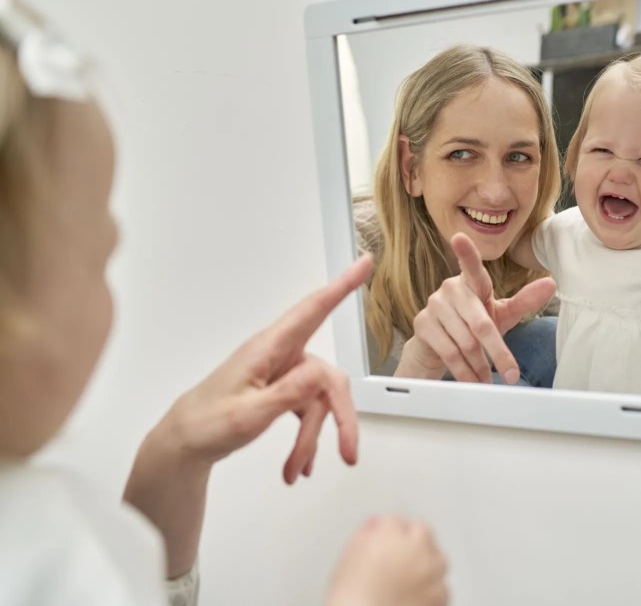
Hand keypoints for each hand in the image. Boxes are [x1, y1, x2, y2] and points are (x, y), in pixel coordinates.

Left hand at [159, 254, 372, 482]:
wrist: (184, 444)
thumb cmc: (205, 424)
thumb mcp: (246, 415)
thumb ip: (285, 394)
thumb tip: (317, 376)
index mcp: (268, 349)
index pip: (312, 309)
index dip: (341, 286)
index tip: (363, 263)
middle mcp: (279, 355)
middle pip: (327, 378)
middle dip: (339, 418)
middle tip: (348, 453)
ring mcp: (282, 373)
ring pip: (319, 401)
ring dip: (312, 439)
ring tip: (296, 469)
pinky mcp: (282, 390)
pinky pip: (308, 410)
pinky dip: (306, 440)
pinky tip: (298, 464)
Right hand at [327, 516, 448, 605]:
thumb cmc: (352, 598)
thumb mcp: (348, 557)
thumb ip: (366, 534)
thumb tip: (377, 527)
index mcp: (392, 534)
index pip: (394, 521)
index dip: (385, 534)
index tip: (381, 545)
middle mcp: (418, 548)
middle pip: (421, 531)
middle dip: (410, 541)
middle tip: (394, 561)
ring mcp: (433, 573)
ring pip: (437, 557)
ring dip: (425, 563)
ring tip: (403, 582)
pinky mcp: (441, 596)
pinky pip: (441, 586)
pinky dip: (431, 589)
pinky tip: (412, 596)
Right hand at [400, 233, 554, 383]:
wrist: (437, 346)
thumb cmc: (474, 324)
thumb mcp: (501, 314)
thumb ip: (525, 300)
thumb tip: (552, 283)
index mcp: (472, 281)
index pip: (471, 266)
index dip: (466, 252)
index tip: (459, 238)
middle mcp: (450, 289)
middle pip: (480, 324)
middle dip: (498, 352)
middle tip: (511, 374)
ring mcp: (434, 306)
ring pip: (465, 343)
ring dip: (480, 367)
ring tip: (488, 380)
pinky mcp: (422, 324)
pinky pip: (448, 353)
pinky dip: (464, 372)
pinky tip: (471, 380)